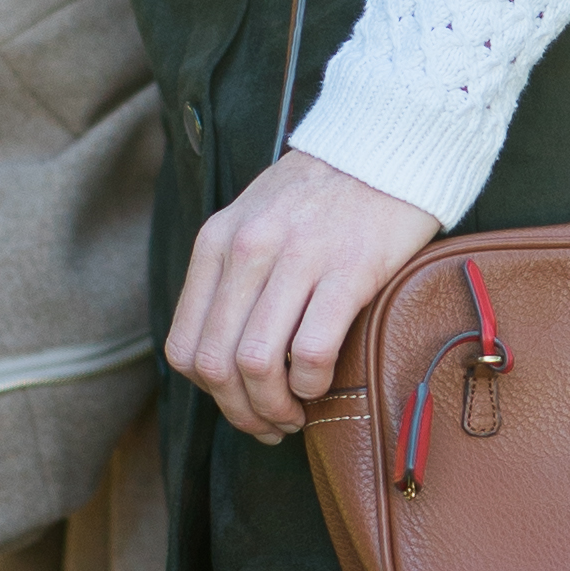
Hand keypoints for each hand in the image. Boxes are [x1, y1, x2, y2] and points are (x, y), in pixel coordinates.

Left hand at [165, 149, 440, 443]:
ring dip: (274, 408)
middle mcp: (247, 250)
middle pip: (217, 365)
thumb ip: (232, 276)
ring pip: (256, 365)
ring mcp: (297, 259)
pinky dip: (311, 384)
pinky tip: (322, 382)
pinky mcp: (348, 270)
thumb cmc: (323, 193)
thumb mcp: (254, 221)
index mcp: (217, 242)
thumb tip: (225, 357)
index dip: (208, 395)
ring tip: (296, 412)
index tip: (239, 405)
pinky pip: (310, 351)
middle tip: (271, 424)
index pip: (184, 346)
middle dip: (241, 412)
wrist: (385, 145)